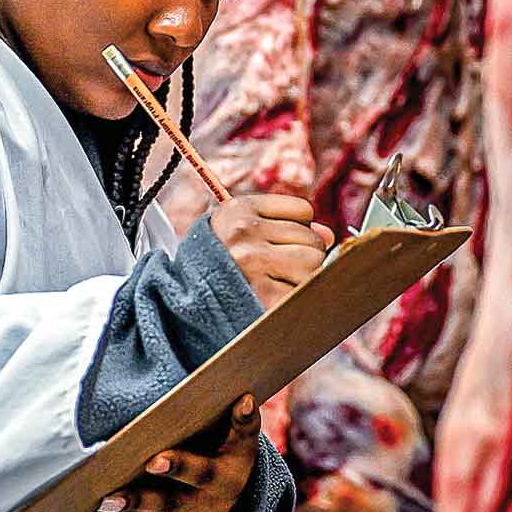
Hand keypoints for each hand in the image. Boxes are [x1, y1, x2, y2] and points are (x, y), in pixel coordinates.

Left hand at [85, 394, 262, 511]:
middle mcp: (203, 504)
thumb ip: (243, 422)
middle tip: (109, 497)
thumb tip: (245, 399)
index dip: (178, 466)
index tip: (152, 460)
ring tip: (96, 510)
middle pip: (169, 503)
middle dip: (139, 500)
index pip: (198, 472)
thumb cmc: (233, 457)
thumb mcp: (244, 442)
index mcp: (221, 478)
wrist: (238, 494)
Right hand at [210, 195, 334, 308]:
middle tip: (279, 268)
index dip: (297, 228)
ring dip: (304, 277)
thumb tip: (329, 235)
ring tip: (277, 282)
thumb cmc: (218, 263)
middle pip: (313, 239)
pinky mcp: (262, 296)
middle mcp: (244, 234)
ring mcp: (253, 264)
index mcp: (238, 210)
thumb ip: (283, 224)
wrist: (181, 301)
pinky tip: (275, 298)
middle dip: (304, 254)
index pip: (303, 210)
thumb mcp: (238, 230)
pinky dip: (296, 298)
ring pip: (314, 264)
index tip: (278, 241)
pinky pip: (304, 291)